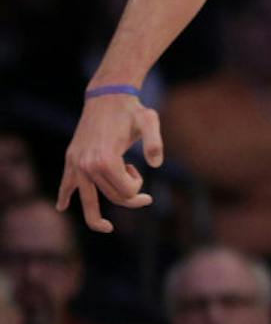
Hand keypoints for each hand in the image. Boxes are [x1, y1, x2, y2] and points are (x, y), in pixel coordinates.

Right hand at [56, 94, 163, 232]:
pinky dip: (63, 195)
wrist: (107, 95)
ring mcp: (76, 163)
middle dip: (130, 196)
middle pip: (112, 197)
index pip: (126, 193)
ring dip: (96, 215)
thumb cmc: (132, 110)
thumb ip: (155, 141)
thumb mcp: (150, 121)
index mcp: (105, 159)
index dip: (139, 190)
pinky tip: (60, 206)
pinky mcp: (71, 158)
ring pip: (89, 199)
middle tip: (143, 188)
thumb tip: (156, 164)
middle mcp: (87, 165)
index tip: (141, 171)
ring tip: (106, 228)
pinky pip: (65, 183)